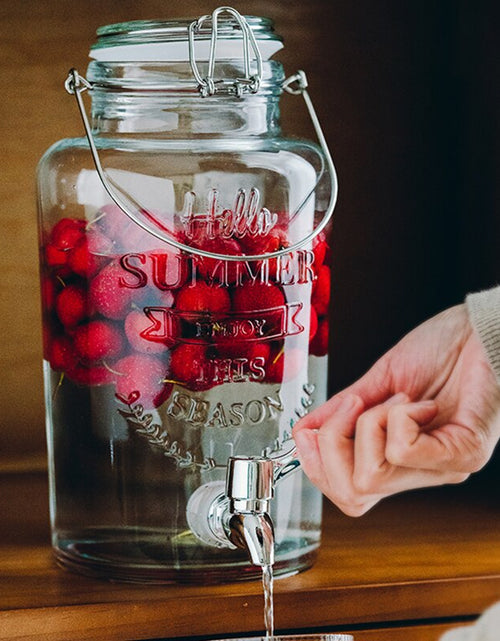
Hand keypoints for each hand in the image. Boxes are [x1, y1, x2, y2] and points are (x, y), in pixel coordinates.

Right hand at [293, 304, 499, 515]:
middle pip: (353, 496)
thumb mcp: (378, 381)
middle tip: (352, 407)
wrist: (481, 330)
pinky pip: (403, 450)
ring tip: (396, 399)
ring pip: (371, 477)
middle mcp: (419, 472)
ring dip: (369, 424)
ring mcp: (443, 467)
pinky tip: (418, 401)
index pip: (349, 495)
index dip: (317, 467)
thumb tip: (303, 431)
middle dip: (333, 445)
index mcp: (397, 459)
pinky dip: (397, 417)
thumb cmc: (440, 350)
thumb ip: (340, 411)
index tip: (309, 431)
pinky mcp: (465, 453)